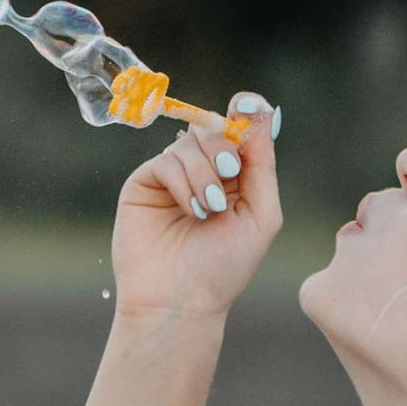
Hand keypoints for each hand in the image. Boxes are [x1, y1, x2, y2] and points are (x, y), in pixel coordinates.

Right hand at [108, 97, 281, 319]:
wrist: (181, 301)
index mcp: (235, 178)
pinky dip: (184, 182)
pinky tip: (192, 209)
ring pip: (189, 142)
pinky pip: (165, 160)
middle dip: (226, 148)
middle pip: (214, 128)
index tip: (249, 104)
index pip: (240, 131)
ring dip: (206, 172)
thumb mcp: (261, 215)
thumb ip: (263, 166)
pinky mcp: (144, 184)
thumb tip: (263, 115)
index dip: (247, 112)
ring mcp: (172, 177)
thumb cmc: (225, 267)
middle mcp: (203, 172)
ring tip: (210, 209)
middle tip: (231, 175)